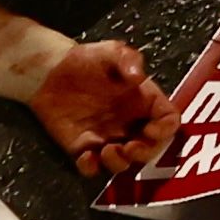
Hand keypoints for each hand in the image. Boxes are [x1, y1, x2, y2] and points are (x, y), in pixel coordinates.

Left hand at [29, 35, 177, 174]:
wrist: (51, 71)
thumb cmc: (86, 59)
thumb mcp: (111, 51)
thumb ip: (128, 60)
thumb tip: (138, 77)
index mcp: (143, 100)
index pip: (167, 119)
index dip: (165, 129)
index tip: (152, 129)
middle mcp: (129, 122)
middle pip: (151, 147)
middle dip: (145, 153)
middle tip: (131, 148)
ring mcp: (107, 136)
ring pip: (123, 162)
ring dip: (119, 163)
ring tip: (107, 151)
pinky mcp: (83, 147)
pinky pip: (91, 167)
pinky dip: (91, 168)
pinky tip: (86, 157)